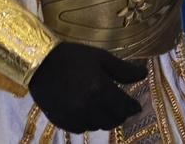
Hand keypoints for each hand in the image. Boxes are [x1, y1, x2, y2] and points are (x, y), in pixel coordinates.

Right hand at [29, 42, 144, 132]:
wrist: (40, 63)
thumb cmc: (74, 56)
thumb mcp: (101, 57)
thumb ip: (124, 69)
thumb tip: (144, 73)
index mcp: (100, 89)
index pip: (124, 106)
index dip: (133, 107)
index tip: (137, 106)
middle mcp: (88, 106)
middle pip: (112, 120)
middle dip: (120, 115)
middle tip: (122, 107)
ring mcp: (73, 116)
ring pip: (97, 126)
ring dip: (104, 119)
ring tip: (104, 108)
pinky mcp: (61, 120)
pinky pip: (80, 129)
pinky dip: (88, 123)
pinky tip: (88, 113)